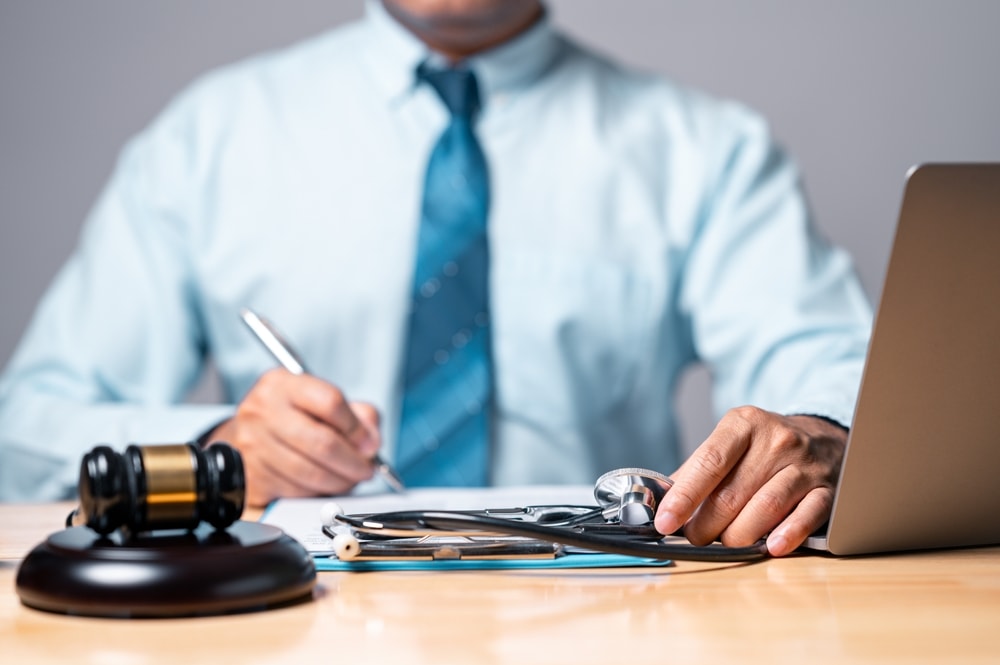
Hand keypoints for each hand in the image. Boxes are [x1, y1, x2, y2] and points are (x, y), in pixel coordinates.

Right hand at [206, 368, 381, 505]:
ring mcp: (252, 445)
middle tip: (366, 469)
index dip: (357, 428)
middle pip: (322, 443)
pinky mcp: (251, 477)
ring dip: (340, 482)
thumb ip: (358, 415)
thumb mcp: (322, 400)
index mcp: (283, 384)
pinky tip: (325, 485)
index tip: (369, 443)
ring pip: (311, 473)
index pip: (330, 402)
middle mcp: (261, 411)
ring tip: (350, 478)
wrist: (248, 434)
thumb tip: (371, 443)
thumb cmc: (293, 416)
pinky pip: (296, 492)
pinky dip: (318, 493)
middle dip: (353, 462)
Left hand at [653, 407, 846, 556]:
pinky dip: (789, 534)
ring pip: (766, 507)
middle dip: (707, 525)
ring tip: (725, 543)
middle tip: (695, 538)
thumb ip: (696, 472)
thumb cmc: (764, 448)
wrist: (823, 436)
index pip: (708, 463)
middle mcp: (776, 440)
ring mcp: (805, 465)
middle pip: (732, 494)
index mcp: (743, 424)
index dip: (684, 496)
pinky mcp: (828, 489)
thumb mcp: (730, 444)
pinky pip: (808, 515)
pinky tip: (773, 547)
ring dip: (739, 535)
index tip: (665, 521)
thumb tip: (661, 505)